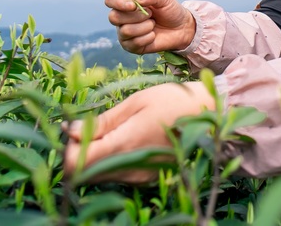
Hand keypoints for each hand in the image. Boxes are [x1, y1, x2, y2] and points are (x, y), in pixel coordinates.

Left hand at [63, 81, 214, 182]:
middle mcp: (130, 169)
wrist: (212, 115)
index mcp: (124, 146)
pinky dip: (113, 161)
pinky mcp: (148, 179)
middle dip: (79, 153)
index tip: (75, 130)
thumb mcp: (136, 103)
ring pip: (101, 175)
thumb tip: (70, 130)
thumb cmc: (173, 101)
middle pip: (85, 174)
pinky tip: (126, 140)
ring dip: (96, 157)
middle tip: (90, 129)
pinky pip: (119, 175)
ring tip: (111, 131)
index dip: (69, 149)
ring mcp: (140, 177)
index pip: (76, 164)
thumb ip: (103, 121)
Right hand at [106, 0, 196, 53]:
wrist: (182, 28)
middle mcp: (122, 18)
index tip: (133, 6)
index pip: (110, 0)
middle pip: (114, 17)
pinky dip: (147, 38)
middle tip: (150, 14)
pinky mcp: (131, 47)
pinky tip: (153, 35)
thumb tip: (135, 0)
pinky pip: (133, 43)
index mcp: (127, 2)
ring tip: (153, 24)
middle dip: (135, 16)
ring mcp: (125, 33)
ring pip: (125, 31)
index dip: (118, 3)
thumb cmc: (171, 11)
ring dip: (144, 27)